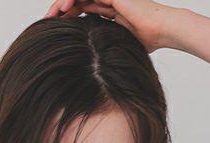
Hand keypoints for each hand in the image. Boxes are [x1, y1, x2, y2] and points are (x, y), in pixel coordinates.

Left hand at [43, 0, 172, 53]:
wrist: (163, 30)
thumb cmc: (149, 42)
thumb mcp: (120, 47)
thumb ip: (106, 50)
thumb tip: (93, 69)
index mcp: (108, 12)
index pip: (82, 11)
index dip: (67, 19)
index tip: (53, 32)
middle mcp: (106, 1)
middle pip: (77, 2)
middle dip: (60, 11)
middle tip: (46, 23)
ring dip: (63, 4)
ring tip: (50, 15)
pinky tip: (63, 8)